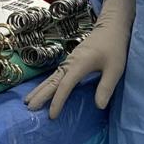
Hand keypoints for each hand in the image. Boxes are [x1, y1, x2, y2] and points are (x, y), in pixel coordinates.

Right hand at [25, 0, 135, 118]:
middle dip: (40, 95)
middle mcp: (70, 63)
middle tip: (28, 108)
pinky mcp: (71, 61)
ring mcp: (69, 61)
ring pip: (51, 78)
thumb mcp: (115, 69)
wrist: (111, 27)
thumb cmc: (114, 47)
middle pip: (51, 81)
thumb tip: (99, 106)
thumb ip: (106, 87)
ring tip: (28, 101)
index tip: (52, 115)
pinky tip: (43, 89)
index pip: (65, 86)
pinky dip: (47, 84)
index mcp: (79, 65)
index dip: (57, 101)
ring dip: (40, 89)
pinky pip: (55, 75)